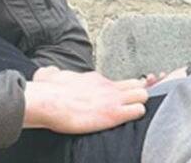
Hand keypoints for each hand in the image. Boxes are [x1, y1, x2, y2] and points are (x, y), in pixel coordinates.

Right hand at [23, 69, 147, 133]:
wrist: (49, 102)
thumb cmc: (48, 92)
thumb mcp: (49, 74)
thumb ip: (52, 72)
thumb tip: (49, 70)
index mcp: (94, 79)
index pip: (117, 82)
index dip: (121, 91)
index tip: (117, 98)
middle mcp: (107, 85)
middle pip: (136, 84)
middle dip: (137, 95)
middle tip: (130, 104)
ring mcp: (113, 98)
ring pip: (142, 95)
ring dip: (139, 103)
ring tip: (130, 112)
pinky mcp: (114, 113)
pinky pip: (139, 110)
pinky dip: (137, 114)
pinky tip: (129, 119)